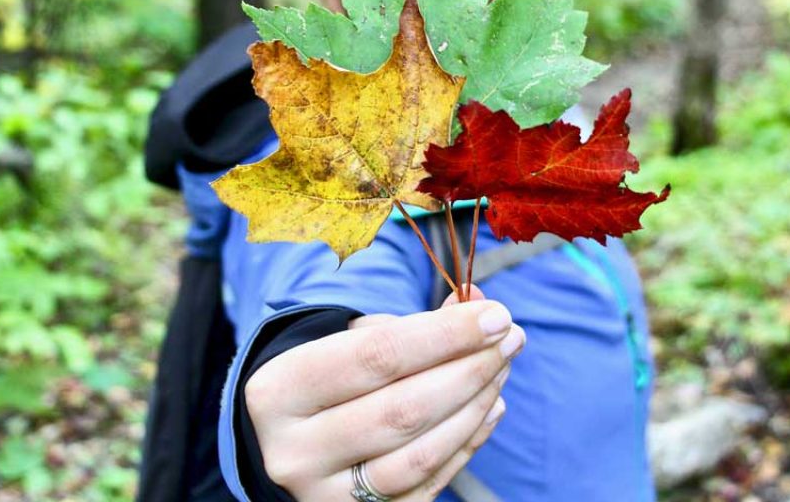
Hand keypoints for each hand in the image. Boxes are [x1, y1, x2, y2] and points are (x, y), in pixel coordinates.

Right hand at [244, 285, 525, 500]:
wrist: (282, 447)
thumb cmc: (323, 382)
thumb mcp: (345, 343)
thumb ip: (409, 325)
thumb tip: (477, 306)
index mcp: (278, 391)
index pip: (376, 357)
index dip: (444, 335)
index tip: (494, 314)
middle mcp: (295, 451)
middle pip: (403, 408)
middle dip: (470, 368)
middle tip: (510, 337)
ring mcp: (325, 495)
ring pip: (419, 453)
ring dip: (475, 405)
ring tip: (502, 368)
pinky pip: (427, 482)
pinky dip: (468, 442)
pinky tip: (490, 405)